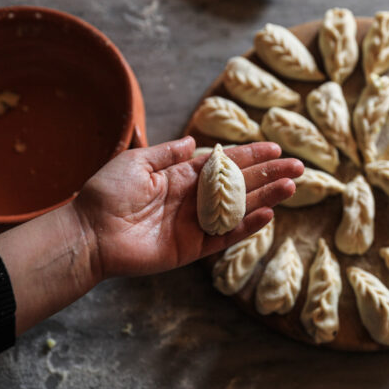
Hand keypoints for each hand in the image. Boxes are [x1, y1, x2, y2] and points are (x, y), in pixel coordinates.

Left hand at [73, 136, 302, 280]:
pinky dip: (247, 225)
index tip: (276, 147)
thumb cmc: (107, 194)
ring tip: (291, 186)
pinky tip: (268, 213)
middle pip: (241, 184)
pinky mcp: (194, 247)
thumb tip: (194, 141)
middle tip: (298, 167)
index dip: (251, 155)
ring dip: (266, 197)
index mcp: (183, 176)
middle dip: (269, 174)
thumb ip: (169, 153)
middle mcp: (195, 198)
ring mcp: (196, 223)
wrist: (90, 233)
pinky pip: (227, 235)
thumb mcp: (138, 162)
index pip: (225, 163)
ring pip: (240, 208)